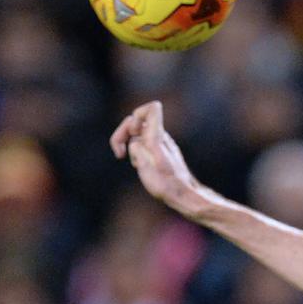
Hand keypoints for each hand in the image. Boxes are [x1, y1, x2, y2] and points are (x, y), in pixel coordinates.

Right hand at [109, 100, 199, 214]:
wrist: (182, 195)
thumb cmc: (165, 184)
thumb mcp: (148, 166)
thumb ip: (139, 147)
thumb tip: (134, 140)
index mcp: (158, 137)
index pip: (152, 108)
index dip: (136, 116)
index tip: (132, 134)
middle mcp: (160, 137)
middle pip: (136, 121)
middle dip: (122, 134)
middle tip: (120, 153)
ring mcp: (160, 144)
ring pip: (137, 135)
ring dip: (129, 146)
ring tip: (134, 164)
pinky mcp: (159, 152)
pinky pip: (143, 145)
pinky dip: (136, 153)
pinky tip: (139, 166)